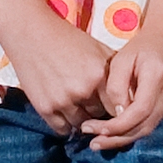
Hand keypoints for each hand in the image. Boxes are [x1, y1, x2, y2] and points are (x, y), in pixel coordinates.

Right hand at [4, 9, 113, 137]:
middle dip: (98, 112)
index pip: (118, 107)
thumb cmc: (67, 39)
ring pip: (81, 125)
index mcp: (99, 75)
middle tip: (92, 104)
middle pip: (100, 117)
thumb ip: (115, 71)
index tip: (112, 107)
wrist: (31, 32)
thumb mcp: (97, 49)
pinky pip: (62, 129)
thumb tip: (131, 93)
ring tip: (77, 106)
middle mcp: (83, 90)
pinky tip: (65, 112)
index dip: (116, 108)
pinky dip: (65, 124)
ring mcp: (62, 101)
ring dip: (81, 119)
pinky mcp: (44, 108)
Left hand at [88, 29, 162, 150]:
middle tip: (93, 144)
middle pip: (145, 126)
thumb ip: (116, 85)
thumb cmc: (143, 45)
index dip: (116, 126)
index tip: (92, 130)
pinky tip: (119, 130)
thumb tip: (115, 114)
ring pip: (150, 127)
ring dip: (125, 137)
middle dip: (117, 138)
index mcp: (158, 75)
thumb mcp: (122, 58)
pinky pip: (155, 121)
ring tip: (101, 141)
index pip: (139, 111)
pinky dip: (137, 128)